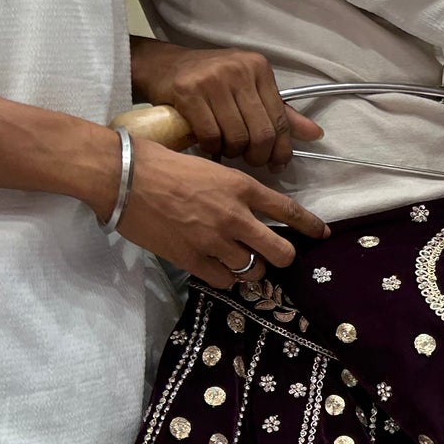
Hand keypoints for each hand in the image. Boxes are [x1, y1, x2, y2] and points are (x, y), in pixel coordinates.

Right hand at [112, 138, 329, 289]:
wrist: (123, 176)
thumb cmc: (160, 162)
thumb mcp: (208, 165)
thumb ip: (230, 187)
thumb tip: (243, 204)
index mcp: (241, 187)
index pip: (289, 211)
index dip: (310, 226)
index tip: (321, 233)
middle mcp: (235, 216)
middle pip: (281, 252)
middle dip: (283, 257)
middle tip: (274, 257)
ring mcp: (214, 241)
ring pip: (252, 271)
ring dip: (250, 269)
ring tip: (240, 262)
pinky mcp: (192, 259)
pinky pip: (223, 280)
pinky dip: (225, 278)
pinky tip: (218, 269)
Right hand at [128, 38, 321, 171]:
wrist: (163, 67)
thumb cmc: (211, 82)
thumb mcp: (248, 89)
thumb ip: (281, 113)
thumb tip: (315, 134)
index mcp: (259, 69)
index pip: (280, 120)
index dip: (282, 150)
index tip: (277, 165)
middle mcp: (239, 70)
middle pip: (261, 133)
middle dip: (258, 156)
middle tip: (250, 161)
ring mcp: (212, 79)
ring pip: (236, 137)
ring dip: (233, 153)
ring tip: (228, 151)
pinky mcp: (188, 91)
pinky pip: (210, 135)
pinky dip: (212, 149)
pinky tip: (210, 147)